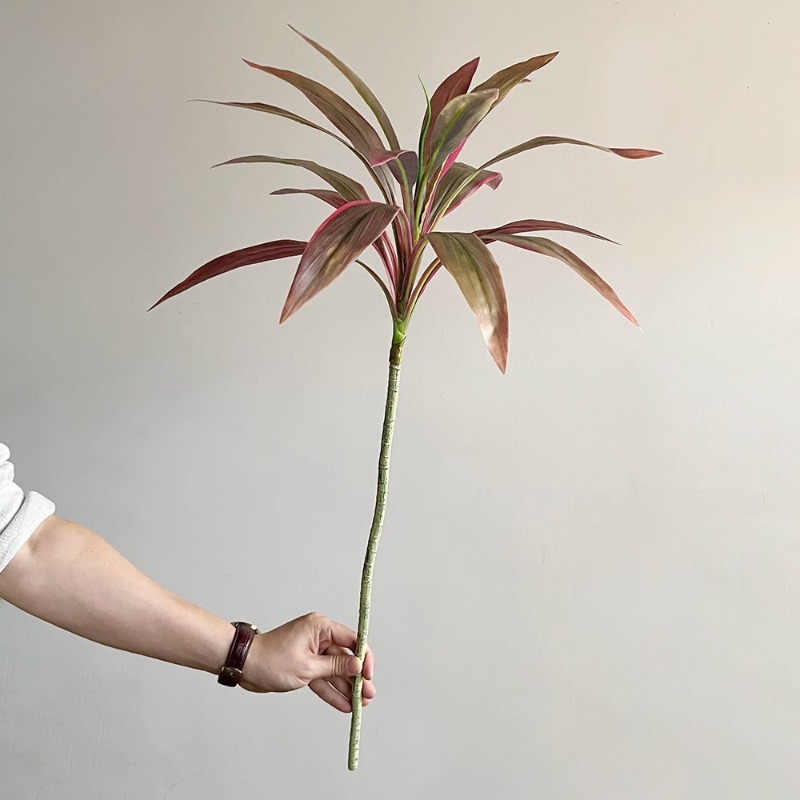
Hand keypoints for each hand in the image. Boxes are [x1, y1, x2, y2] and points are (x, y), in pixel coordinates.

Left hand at [239, 612, 375, 711]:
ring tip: (360, 703)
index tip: (369, 674)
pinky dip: (331, 691)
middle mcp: (318, 636)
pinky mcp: (305, 665)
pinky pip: (323, 678)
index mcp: (320, 627)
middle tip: (369, 694)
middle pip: (345, 657)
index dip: (364, 657)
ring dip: (346, 687)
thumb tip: (358, 666)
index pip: (352, 639)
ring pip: (335, 670)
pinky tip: (344, 704)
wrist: (245, 666)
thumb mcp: (308, 666)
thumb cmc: (271, 659)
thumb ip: (335, 667)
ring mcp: (312, 651)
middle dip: (357, 677)